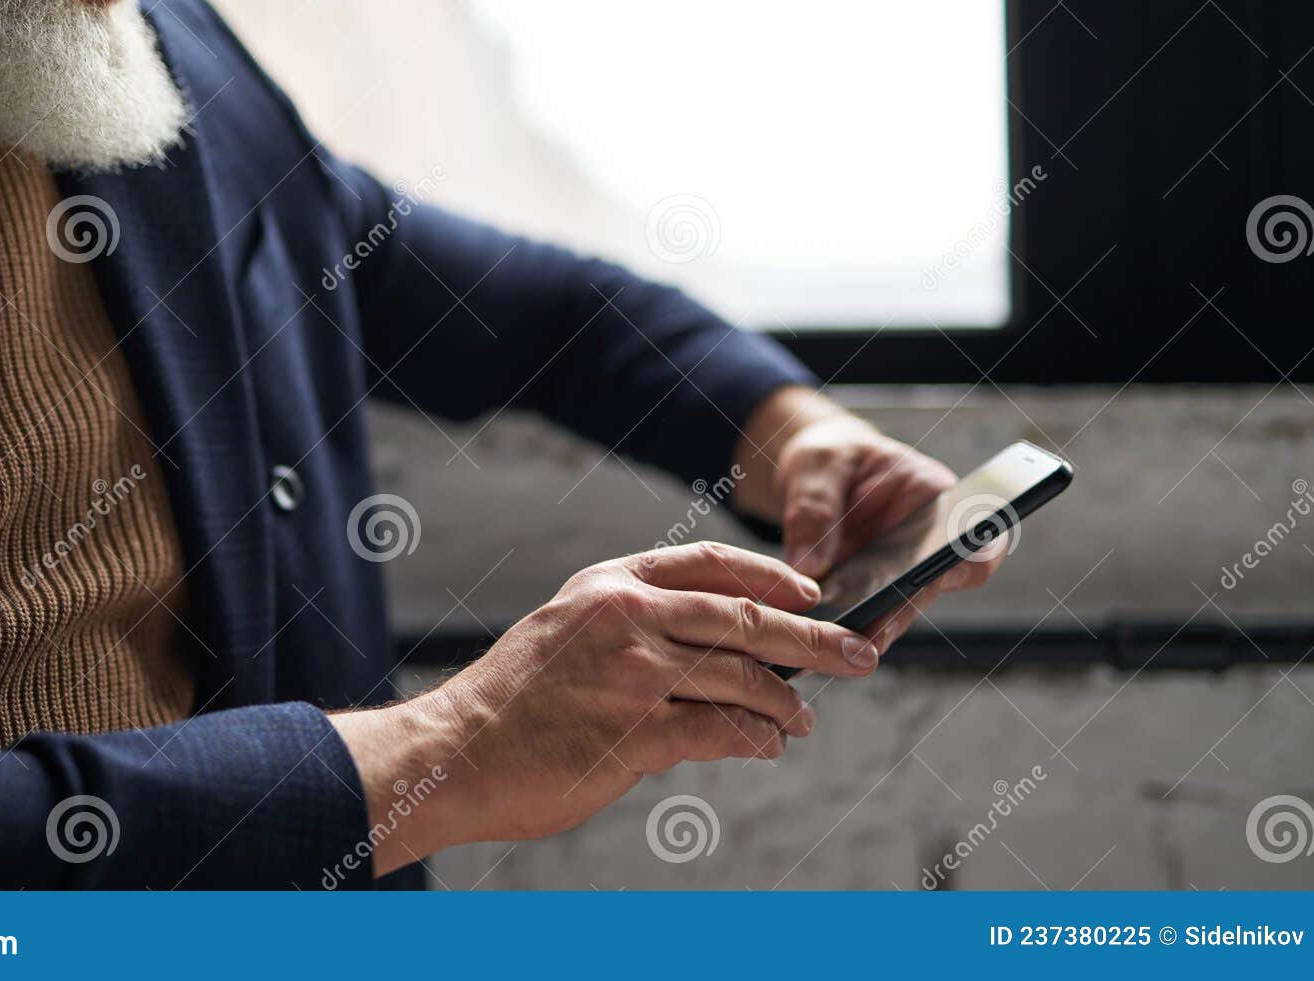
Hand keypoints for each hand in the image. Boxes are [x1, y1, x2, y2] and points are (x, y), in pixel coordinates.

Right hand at [330, 542, 882, 875]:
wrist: (455, 751)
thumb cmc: (511, 701)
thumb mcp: (567, 630)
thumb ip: (632, 624)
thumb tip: (710, 643)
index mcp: (611, 584)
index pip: (710, 562)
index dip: (771, 575)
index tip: (812, 593)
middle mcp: (628, 617)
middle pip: (746, 617)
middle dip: (814, 639)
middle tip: (857, 652)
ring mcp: (634, 673)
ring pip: (743, 676)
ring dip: (788, 701)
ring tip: (804, 718)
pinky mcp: (637, 732)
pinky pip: (721, 731)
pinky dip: (756, 739)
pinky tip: (767, 745)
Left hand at [734, 387, 1004, 648]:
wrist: (815, 473)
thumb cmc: (830, 455)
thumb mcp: (818, 463)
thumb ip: (814, 506)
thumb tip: (809, 566)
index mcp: (931, 496)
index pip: (977, 533)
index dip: (974, 559)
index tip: (948, 572)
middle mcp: (924, 542)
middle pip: (931, 585)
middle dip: (903, 609)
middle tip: (874, 630)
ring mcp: (898, 572)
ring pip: (896, 611)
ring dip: (871, 629)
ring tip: (841, 643)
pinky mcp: (868, 593)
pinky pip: (864, 617)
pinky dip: (843, 630)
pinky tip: (818, 640)